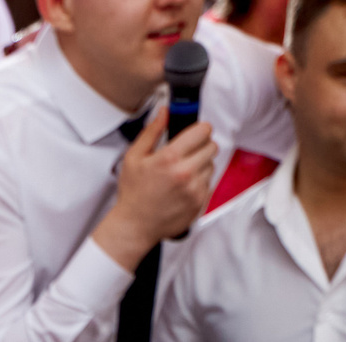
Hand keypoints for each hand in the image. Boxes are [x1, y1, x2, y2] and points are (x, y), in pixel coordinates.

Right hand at [93, 116, 215, 272]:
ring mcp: (195, 189)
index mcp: (170, 158)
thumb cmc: (133, 193)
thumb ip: (151, 132)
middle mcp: (185, 173)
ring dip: (202, 165)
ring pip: (212, 165)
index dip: (200, 129)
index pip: (203, 131)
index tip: (195, 132)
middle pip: (212, 147)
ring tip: (183, 172)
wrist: (136, 225)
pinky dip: (200, 182)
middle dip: (201, 146)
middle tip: (188, 152)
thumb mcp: (133, 157)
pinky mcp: (200, 202)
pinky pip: (209, 183)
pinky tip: (184, 186)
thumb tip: (165, 112)